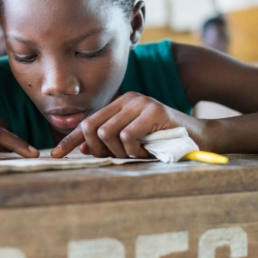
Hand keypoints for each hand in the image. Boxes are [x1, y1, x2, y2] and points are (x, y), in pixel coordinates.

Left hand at [51, 92, 197, 158]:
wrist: (201, 138)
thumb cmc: (165, 143)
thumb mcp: (133, 143)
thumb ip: (110, 143)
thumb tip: (82, 149)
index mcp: (120, 105)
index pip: (88, 122)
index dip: (70, 140)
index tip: (56, 156)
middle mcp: (128, 99)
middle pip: (92, 126)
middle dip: (97, 149)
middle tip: (116, 158)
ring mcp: (141, 102)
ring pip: (107, 132)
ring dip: (119, 152)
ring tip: (137, 153)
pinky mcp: (153, 110)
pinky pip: (127, 135)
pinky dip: (133, 150)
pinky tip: (147, 151)